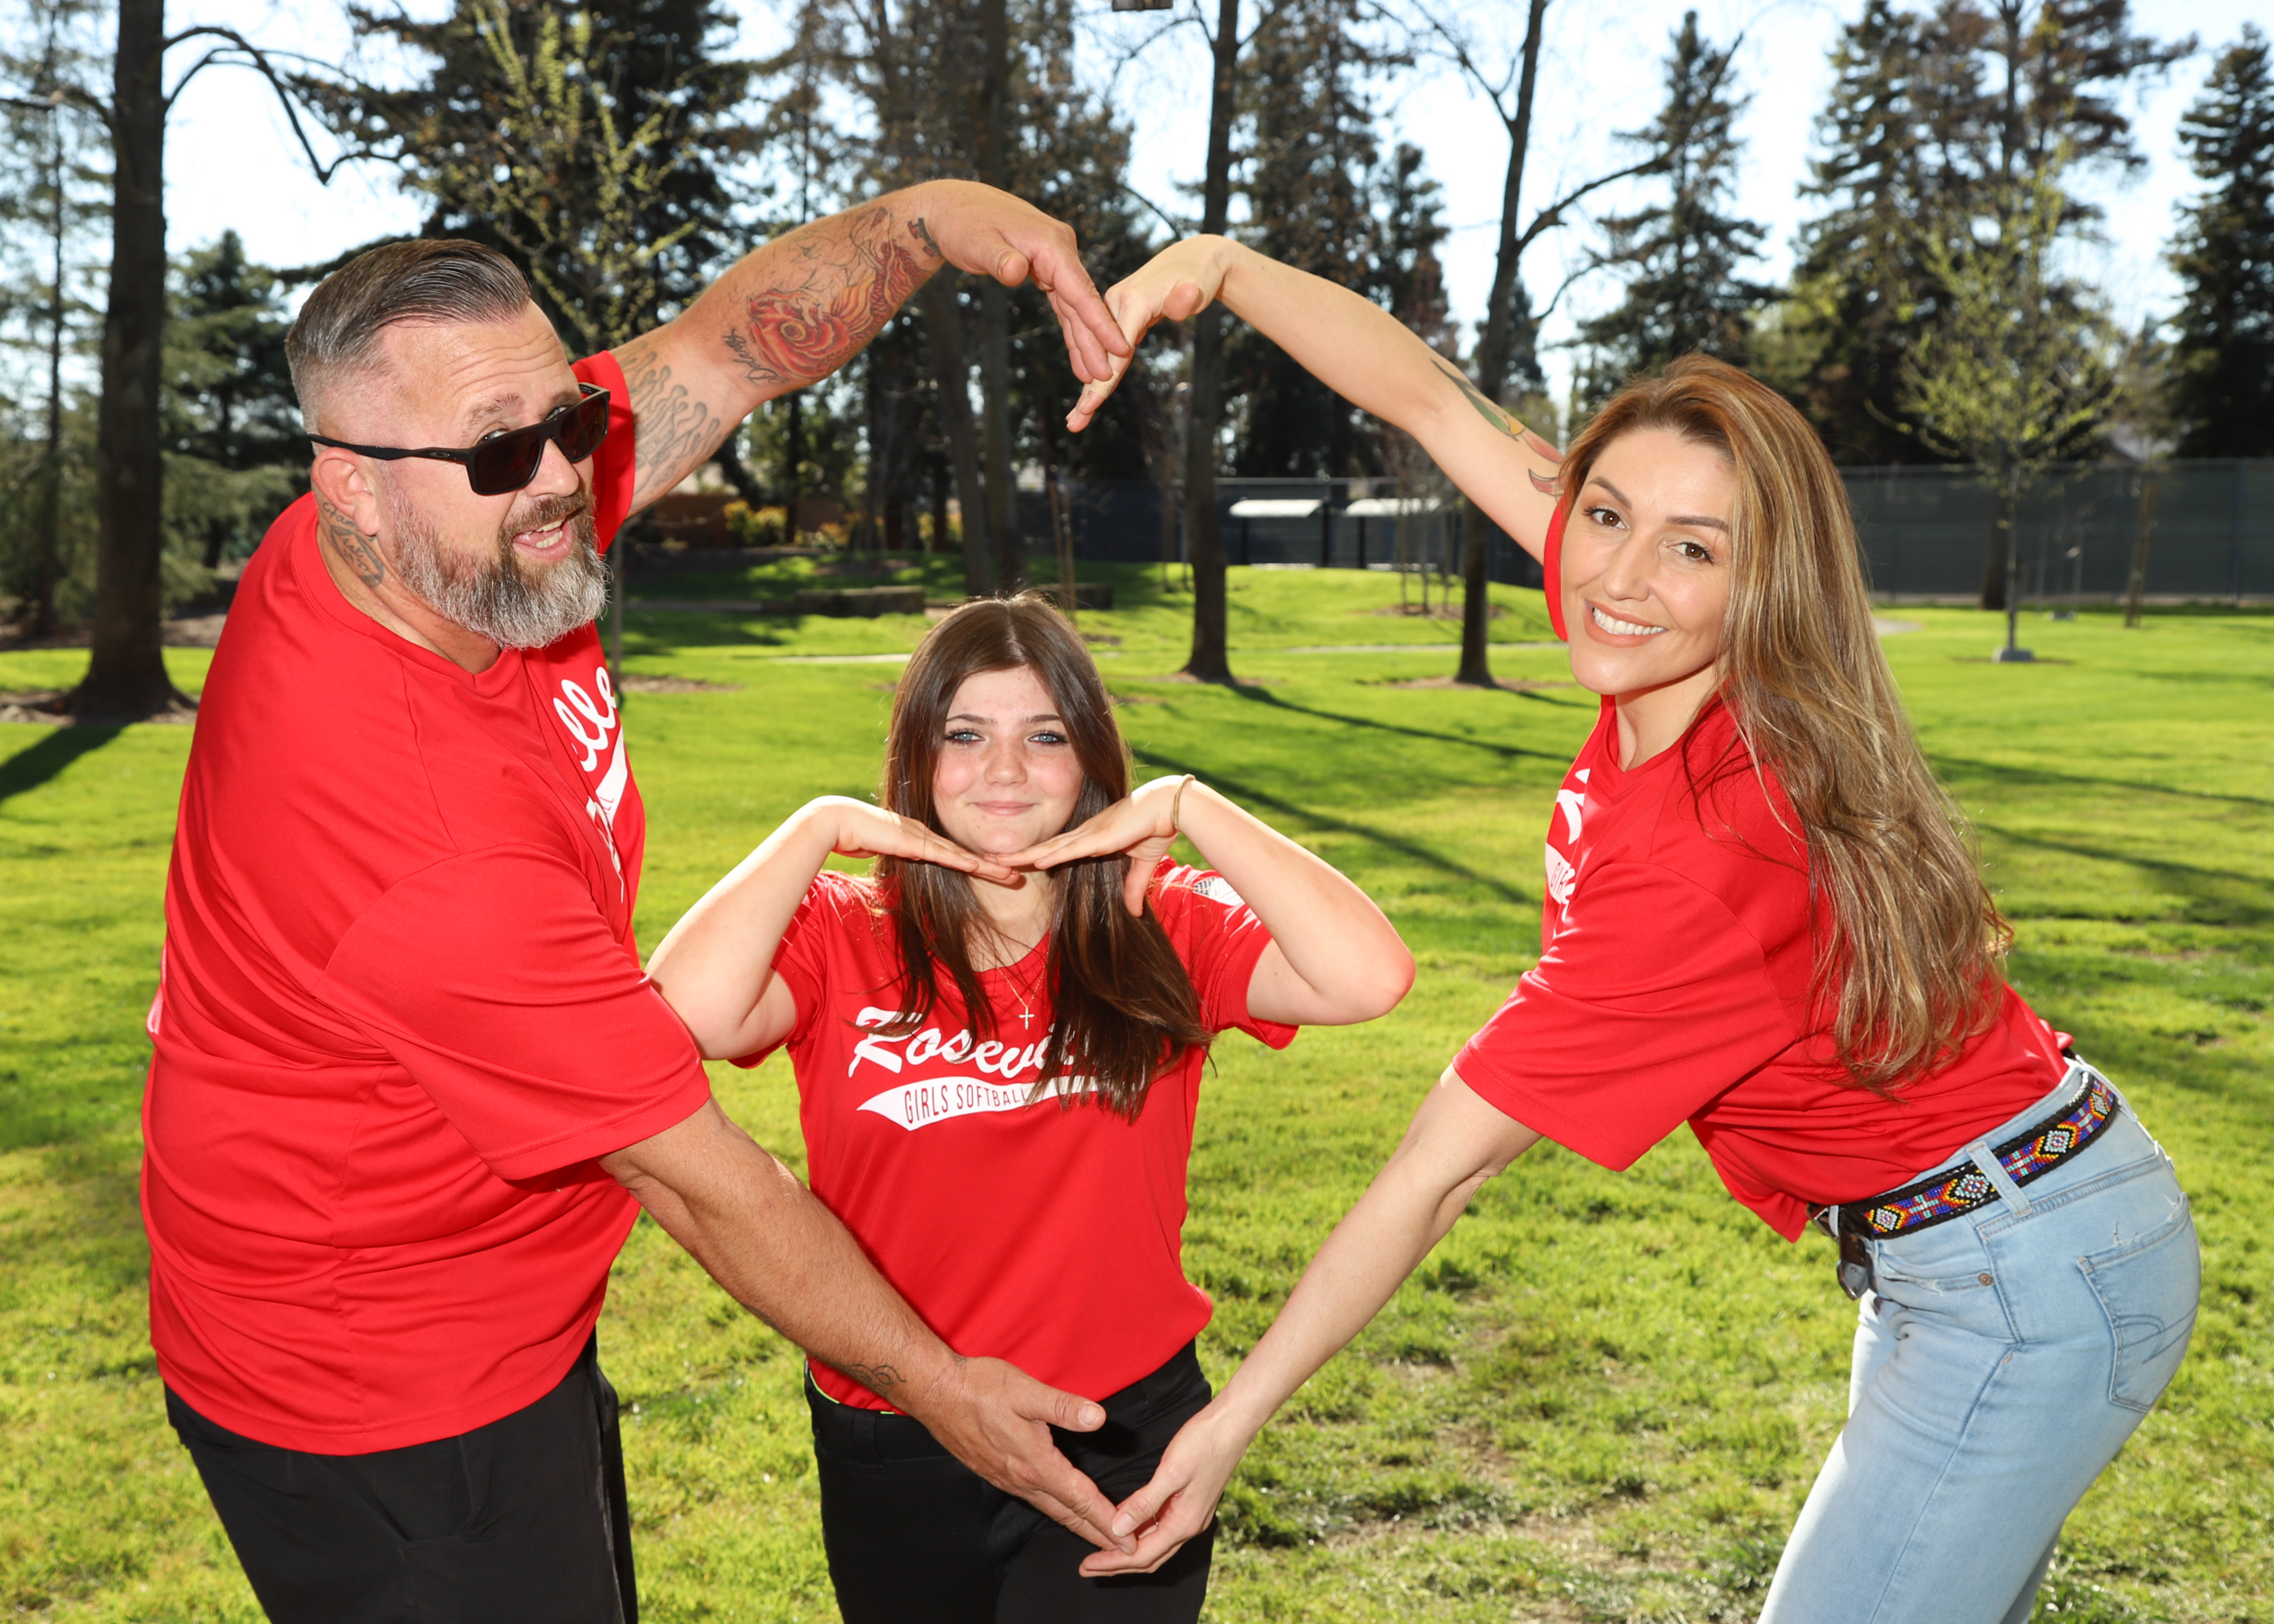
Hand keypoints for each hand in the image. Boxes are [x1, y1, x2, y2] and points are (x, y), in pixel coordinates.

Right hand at [806, 796, 1017, 883]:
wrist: (836, 821)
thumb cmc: (850, 834)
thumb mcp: (878, 849)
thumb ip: (892, 856)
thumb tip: (896, 862)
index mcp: (920, 836)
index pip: (956, 852)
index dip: (980, 861)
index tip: (1000, 869)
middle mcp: (926, 834)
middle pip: (967, 853)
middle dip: (995, 864)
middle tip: (1021, 872)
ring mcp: (922, 837)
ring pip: (963, 856)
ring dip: (989, 868)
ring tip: (1014, 876)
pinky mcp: (913, 843)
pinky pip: (943, 856)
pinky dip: (964, 863)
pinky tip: (982, 869)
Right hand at [900, 1355, 1132, 1553]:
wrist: (936, 1393)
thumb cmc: (981, 1388)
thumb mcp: (1026, 1391)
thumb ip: (1063, 1407)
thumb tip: (1098, 1418)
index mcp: (1035, 1462)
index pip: (1079, 1498)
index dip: (1105, 1519)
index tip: (1128, 1540)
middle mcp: (1022, 1478)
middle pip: (1067, 1513)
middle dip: (1097, 1533)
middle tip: (1124, 1552)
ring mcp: (1007, 1478)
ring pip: (1051, 1509)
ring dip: (1077, 1524)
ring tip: (1098, 1535)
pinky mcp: (997, 1472)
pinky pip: (1035, 1500)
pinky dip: (1056, 1510)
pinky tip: (1060, 1507)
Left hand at [918, 179, 1130, 383]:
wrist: (953, 207)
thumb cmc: (963, 222)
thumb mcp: (977, 241)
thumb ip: (1000, 258)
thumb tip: (1016, 271)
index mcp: (1051, 243)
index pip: (1080, 289)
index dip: (1099, 321)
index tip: (1119, 347)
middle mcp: (1060, 249)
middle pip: (1082, 301)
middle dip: (1094, 339)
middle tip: (1104, 375)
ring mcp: (1054, 258)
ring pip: (1074, 304)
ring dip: (1084, 338)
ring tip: (1095, 373)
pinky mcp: (1044, 266)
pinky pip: (1062, 300)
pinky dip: (1070, 324)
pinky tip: (1079, 348)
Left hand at [998, 775, 1185, 915]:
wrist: (1171, 806)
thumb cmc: (1156, 827)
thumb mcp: (1142, 864)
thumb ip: (1134, 887)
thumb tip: (1134, 912)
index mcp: (1092, 837)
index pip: (1057, 849)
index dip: (1034, 855)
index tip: (1014, 861)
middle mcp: (1085, 834)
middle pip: (1044, 847)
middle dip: (1017, 854)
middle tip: (989, 860)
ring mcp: (1090, 834)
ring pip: (1050, 848)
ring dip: (1023, 855)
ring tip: (997, 861)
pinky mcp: (1101, 838)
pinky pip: (1072, 849)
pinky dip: (1052, 855)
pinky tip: (1034, 860)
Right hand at [1065, 236, 1239, 432]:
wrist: (1194, 259)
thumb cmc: (1200, 276)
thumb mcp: (1199, 286)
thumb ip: (1189, 297)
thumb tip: (1185, 298)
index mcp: (1133, 301)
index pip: (1116, 349)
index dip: (1104, 380)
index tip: (1090, 406)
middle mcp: (1115, 303)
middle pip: (1100, 354)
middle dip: (1089, 392)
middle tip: (1075, 424)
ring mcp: (1113, 309)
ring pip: (1099, 353)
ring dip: (1088, 388)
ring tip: (1076, 420)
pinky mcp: (1118, 316)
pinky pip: (1107, 348)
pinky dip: (1099, 373)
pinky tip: (1090, 396)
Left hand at [1076, 1398, 1253, 1576]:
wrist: (1232, 1424)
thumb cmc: (1203, 1444)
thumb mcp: (1170, 1472)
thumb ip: (1144, 1503)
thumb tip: (1117, 1529)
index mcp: (1184, 1523)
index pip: (1141, 1555)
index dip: (1112, 1563)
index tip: (1087, 1565)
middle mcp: (1189, 1525)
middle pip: (1148, 1557)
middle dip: (1117, 1564)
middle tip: (1088, 1567)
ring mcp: (1191, 1515)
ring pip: (1155, 1544)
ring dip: (1128, 1550)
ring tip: (1101, 1551)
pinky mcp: (1190, 1503)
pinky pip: (1161, 1528)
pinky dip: (1140, 1532)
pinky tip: (1124, 1524)